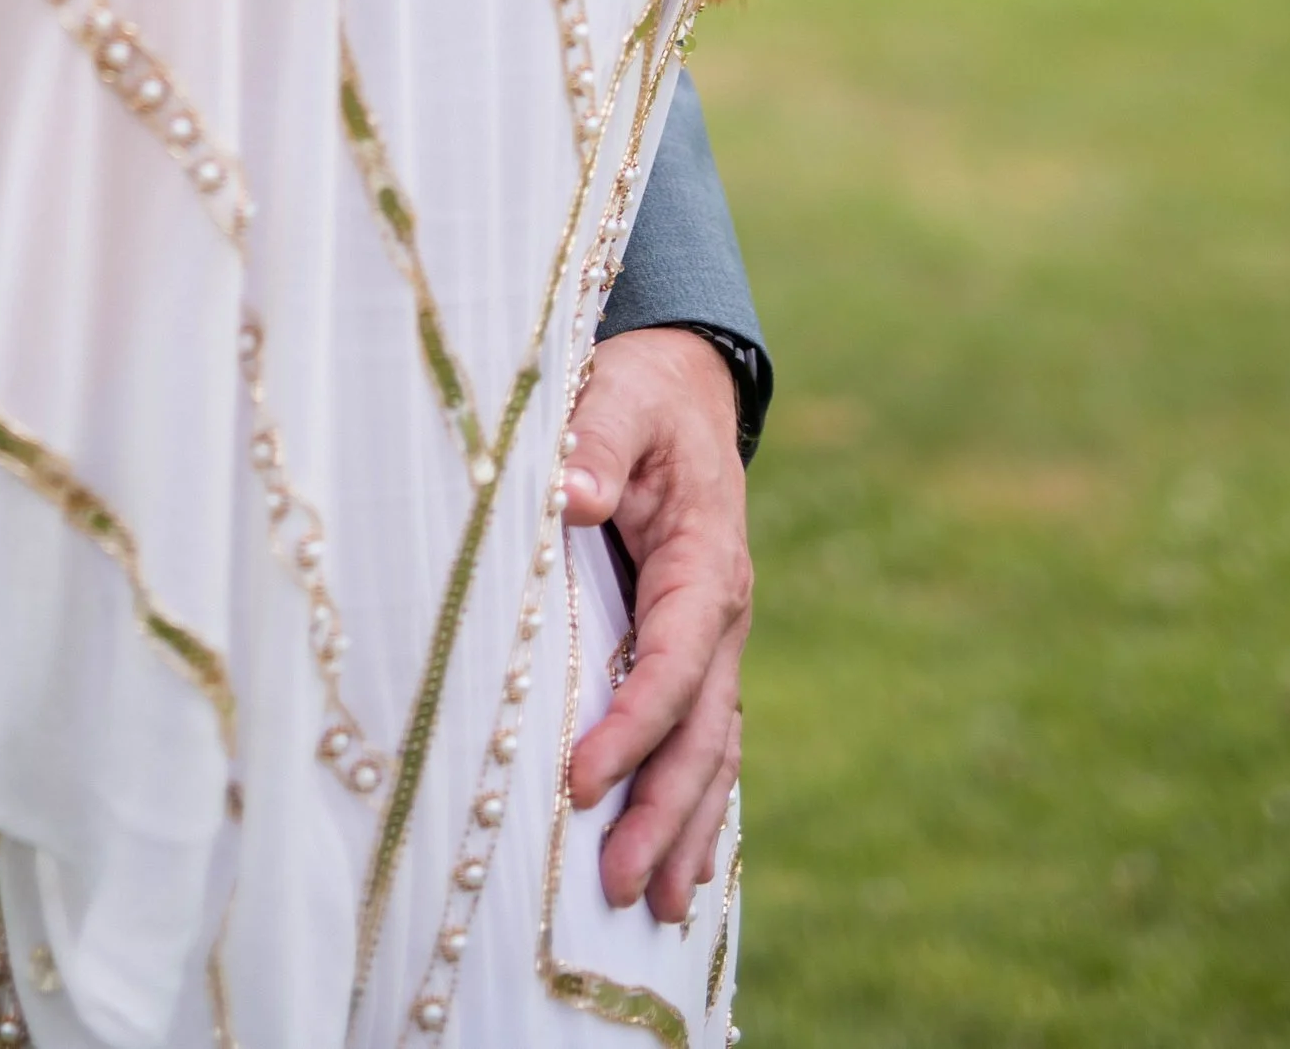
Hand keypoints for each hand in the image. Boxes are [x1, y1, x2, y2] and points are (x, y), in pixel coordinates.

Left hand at [564, 328, 751, 920]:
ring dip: (686, 827)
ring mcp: (716, 638)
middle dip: (664, 812)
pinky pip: (706, 736)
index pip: (674, 662)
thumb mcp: (618, 396)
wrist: (683, 382)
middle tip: (616, 886)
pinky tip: (683, 866)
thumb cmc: (642, 391)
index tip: (580, 781)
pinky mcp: (697, 649)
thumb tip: (567, 495)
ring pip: (712, 748)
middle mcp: (722, 611)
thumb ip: (595, 440)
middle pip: (703, 730)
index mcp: (705, 560)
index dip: (631, 726)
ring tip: (653, 908)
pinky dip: (698, 802)